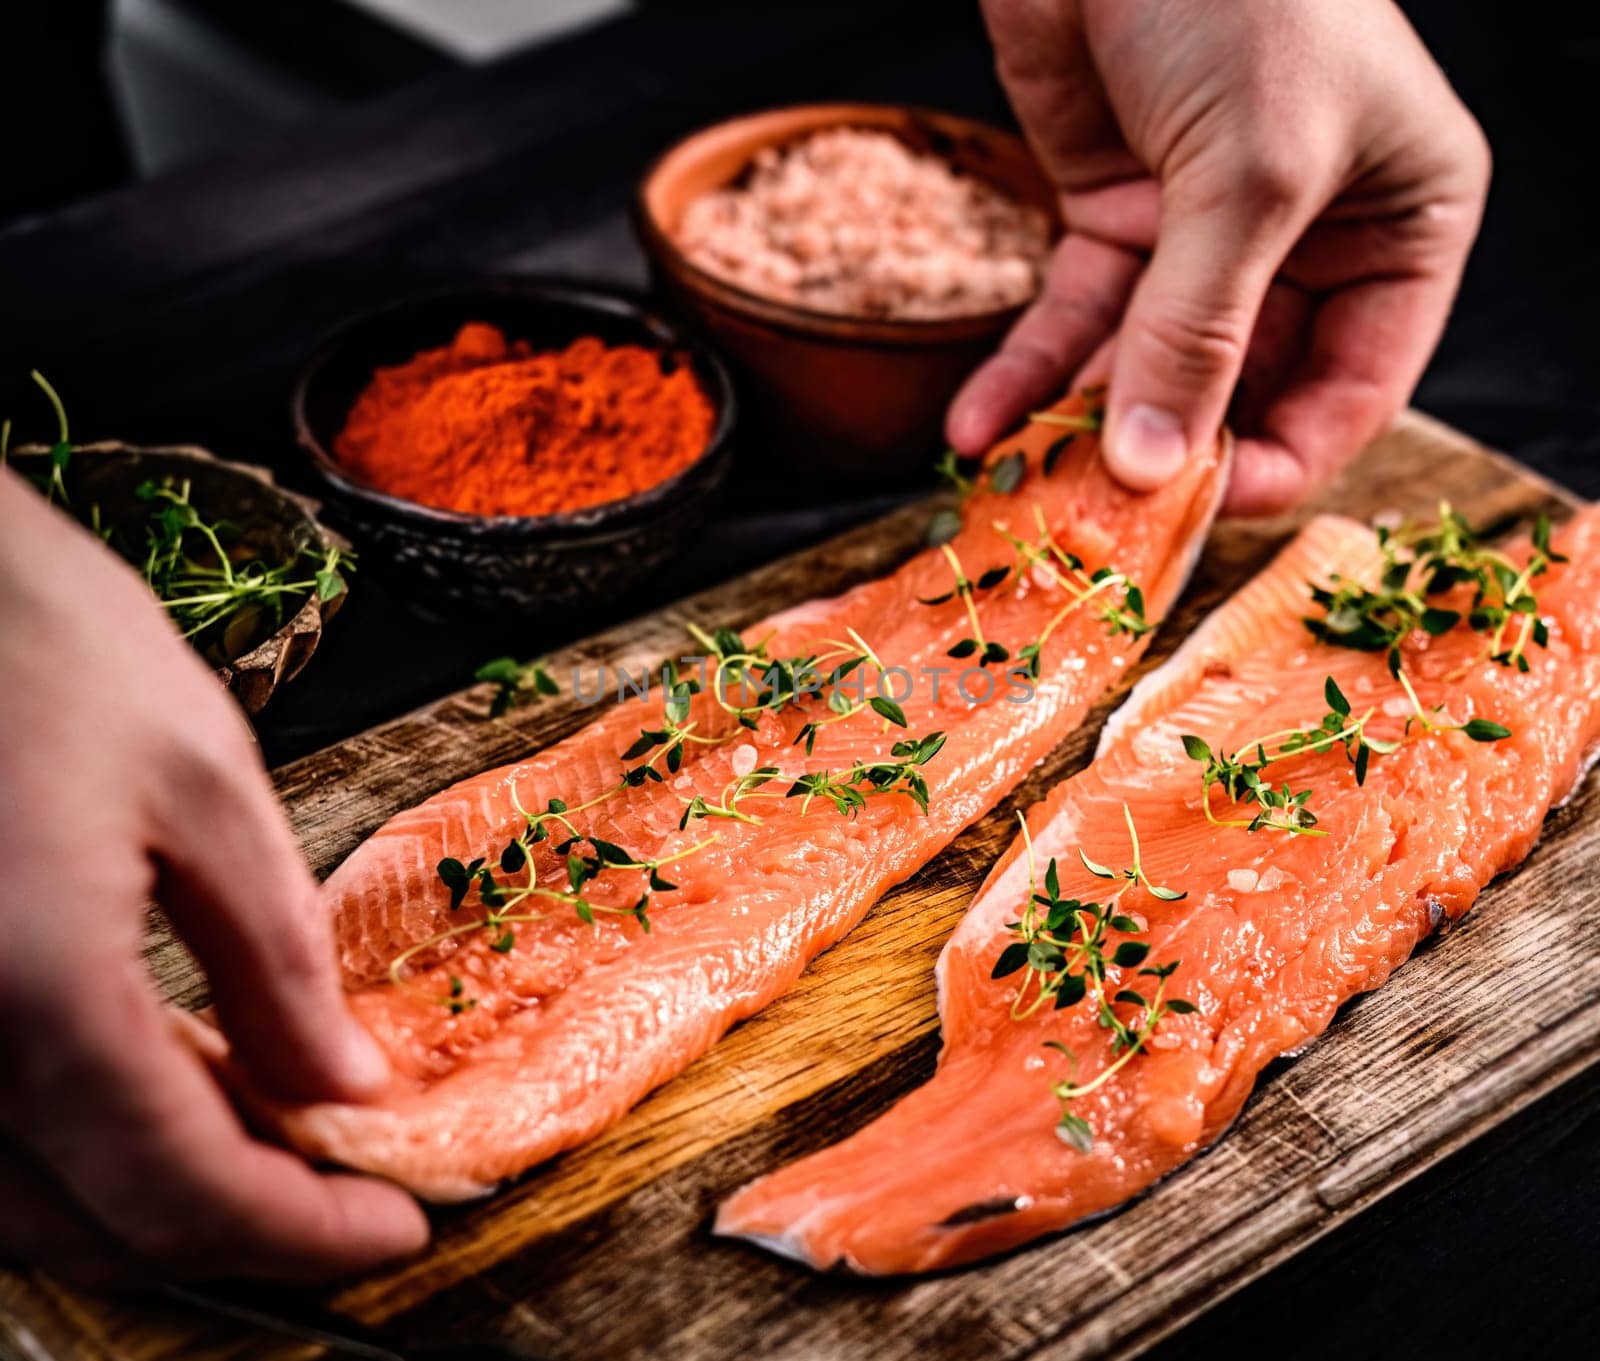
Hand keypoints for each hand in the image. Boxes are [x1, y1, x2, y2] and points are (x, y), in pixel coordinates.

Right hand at [0, 472, 426, 1283]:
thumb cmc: (42, 640)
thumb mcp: (203, 783)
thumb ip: (276, 961)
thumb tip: (344, 1089)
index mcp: (35, 990)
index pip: (183, 1185)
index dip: (303, 1234)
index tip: (399, 1230)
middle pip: (90, 1226)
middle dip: (234, 1234)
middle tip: (346, 1199)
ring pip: (14, 1211)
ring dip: (145, 1207)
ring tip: (271, 1153)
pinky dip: (68, 1157)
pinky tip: (156, 1103)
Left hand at [949, 0, 1490, 513]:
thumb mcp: (1250, 172)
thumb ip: (1202, 329)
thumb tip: (1158, 467)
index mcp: (1400, 228)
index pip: (1352, 392)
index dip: (1275, 463)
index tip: (1195, 511)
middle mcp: (1308, 243)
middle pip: (1241, 394)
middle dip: (1165, 455)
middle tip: (1090, 520)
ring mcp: (1204, 237)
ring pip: (1146, 368)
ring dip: (1080, 428)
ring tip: (1019, 485)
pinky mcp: (1114, 218)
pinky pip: (1072, 323)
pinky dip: (1024, 375)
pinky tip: (975, 429)